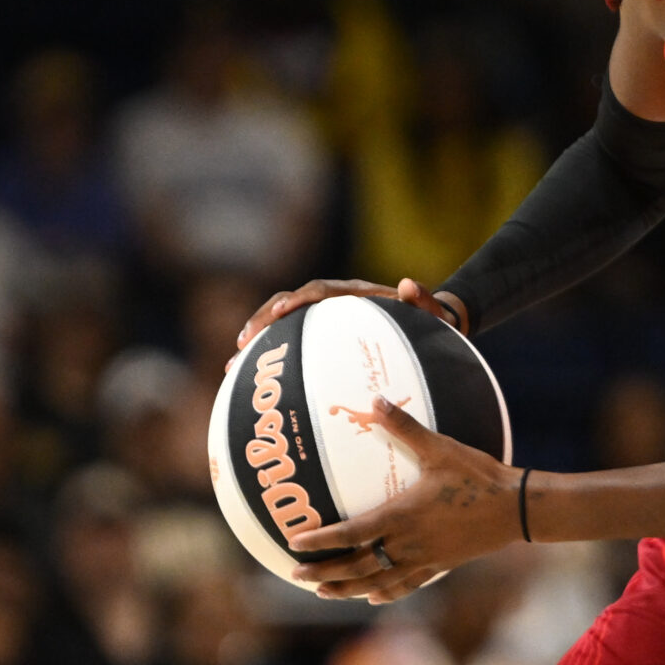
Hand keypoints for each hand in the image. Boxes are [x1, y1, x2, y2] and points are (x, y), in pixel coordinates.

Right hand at [232, 276, 468, 359]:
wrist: (427, 325)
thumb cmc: (430, 323)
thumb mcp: (432, 314)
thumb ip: (425, 301)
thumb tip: (409, 285)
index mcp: (355, 294)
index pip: (320, 291)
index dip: (298, 299)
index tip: (281, 311)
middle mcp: (334, 302)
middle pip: (289, 303)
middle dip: (262, 319)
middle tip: (242, 343)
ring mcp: (324, 319)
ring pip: (282, 323)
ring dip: (257, 339)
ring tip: (232, 364)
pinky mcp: (320, 336)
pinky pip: (289, 342)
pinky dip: (268, 357)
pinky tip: (247, 380)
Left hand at [289, 398, 520, 601]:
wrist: (517, 508)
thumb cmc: (478, 477)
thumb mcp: (440, 448)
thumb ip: (405, 427)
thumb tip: (376, 400)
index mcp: (402, 516)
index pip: (352, 533)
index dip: (322, 541)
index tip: (296, 544)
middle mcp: (408, 543)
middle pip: (357, 565)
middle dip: (325, 573)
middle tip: (297, 574)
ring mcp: (424, 558)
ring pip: (377, 582)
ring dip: (347, 589)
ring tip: (323, 592)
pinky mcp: (440, 565)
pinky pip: (407, 585)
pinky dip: (386, 593)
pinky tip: (372, 598)